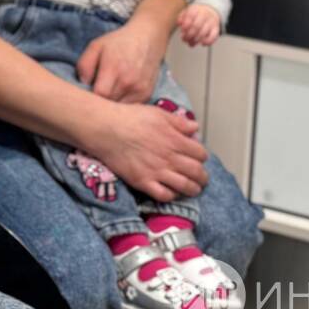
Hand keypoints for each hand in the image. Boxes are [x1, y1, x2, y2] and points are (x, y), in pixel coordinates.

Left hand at [77, 19, 166, 103]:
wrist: (147, 38)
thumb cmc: (119, 42)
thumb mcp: (96, 46)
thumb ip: (84, 65)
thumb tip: (82, 85)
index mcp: (113, 69)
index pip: (99, 95)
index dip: (91, 98)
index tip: (86, 95)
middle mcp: (128, 82)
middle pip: (109, 105)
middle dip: (100, 104)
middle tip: (93, 97)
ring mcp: (139, 90)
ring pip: (120, 110)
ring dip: (111, 106)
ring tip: (105, 97)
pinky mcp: (146, 94)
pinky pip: (130, 108)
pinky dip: (122, 106)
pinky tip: (117, 96)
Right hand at [91, 102, 207, 201]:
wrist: (106, 129)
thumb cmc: (130, 117)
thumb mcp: (158, 113)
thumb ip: (179, 122)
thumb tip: (195, 127)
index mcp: (175, 139)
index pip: (200, 153)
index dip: (202, 156)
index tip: (199, 157)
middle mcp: (169, 157)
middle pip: (197, 172)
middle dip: (203, 177)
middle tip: (202, 178)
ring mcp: (157, 171)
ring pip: (185, 187)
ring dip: (193, 189)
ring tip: (193, 189)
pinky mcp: (143, 182)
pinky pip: (164, 195)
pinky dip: (172, 196)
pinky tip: (171, 192)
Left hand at [177, 4, 220, 46]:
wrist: (210, 11)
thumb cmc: (195, 14)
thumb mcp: (187, 12)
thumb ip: (181, 17)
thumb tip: (179, 23)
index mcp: (196, 9)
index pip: (191, 16)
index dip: (186, 24)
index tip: (182, 30)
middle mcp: (204, 15)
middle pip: (196, 26)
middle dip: (189, 34)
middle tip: (184, 39)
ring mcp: (211, 22)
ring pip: (203, 32)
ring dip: (195, 40)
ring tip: (190, 42)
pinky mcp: (216, 29)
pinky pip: (213, 36)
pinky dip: (207, 42)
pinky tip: (202, 43)